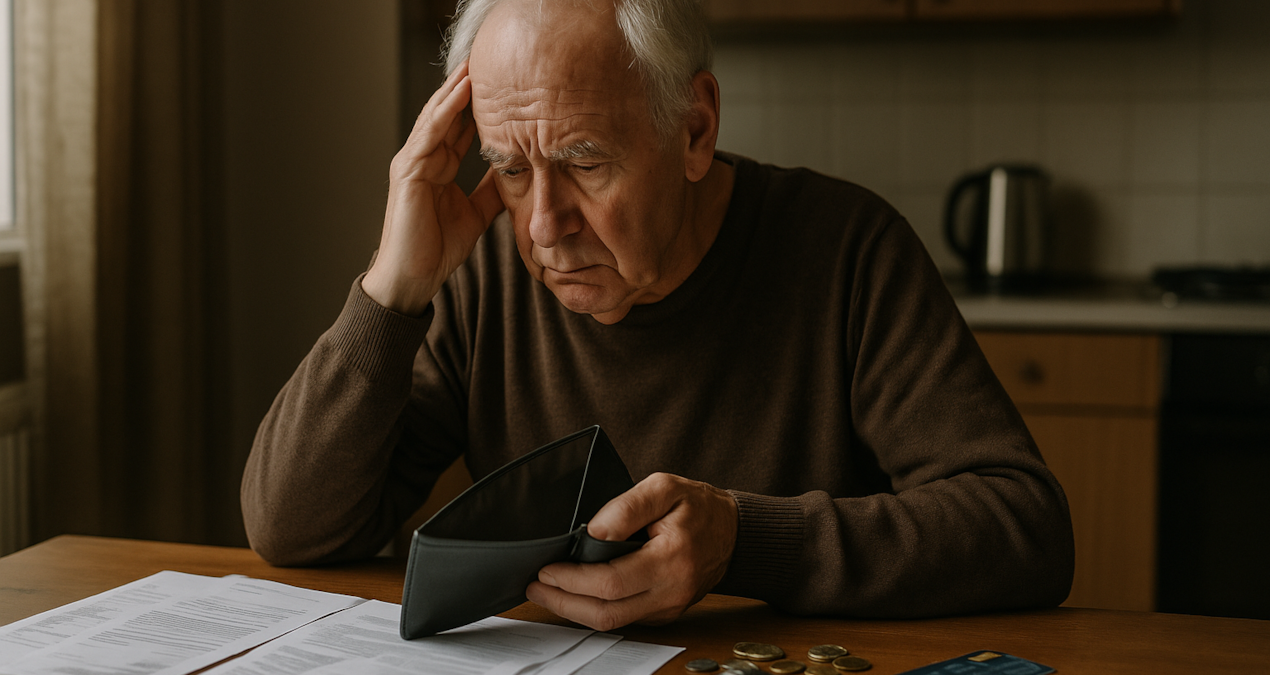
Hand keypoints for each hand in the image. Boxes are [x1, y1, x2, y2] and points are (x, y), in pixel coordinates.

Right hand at [362, 61, 504, 315]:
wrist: (412, 279)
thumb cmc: (437, 249)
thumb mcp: (476, 214)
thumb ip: (490, 191)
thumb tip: (517, 174)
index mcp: (437, 166)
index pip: (459, 126)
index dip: (478, 104)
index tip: (502, 83)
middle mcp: (422, 159)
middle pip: (447, 114)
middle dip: (465, 87)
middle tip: (486, 60)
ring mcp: (411, 163)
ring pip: (436, 117)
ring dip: (455, 90)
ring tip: (473, 65)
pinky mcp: (407, 173)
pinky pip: (428, 136)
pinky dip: (444, 113)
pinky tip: (460, 94)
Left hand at [526, 473, 737, 630]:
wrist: (734, 532)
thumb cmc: (699, 507)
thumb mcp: (664, 487)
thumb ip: (627, 507)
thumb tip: (592, 531)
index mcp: (671, 559)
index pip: (611, 581)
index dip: (572, 579)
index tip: (547, 568)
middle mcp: (671, 591)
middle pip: (607, 612)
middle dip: (564, 601)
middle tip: (536, 586)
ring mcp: (669, 607)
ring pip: (613, 623)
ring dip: (575, 610)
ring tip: (547, 593)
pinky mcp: (665, 613)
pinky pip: (624, 619)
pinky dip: (596, 609)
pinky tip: (577, 595)